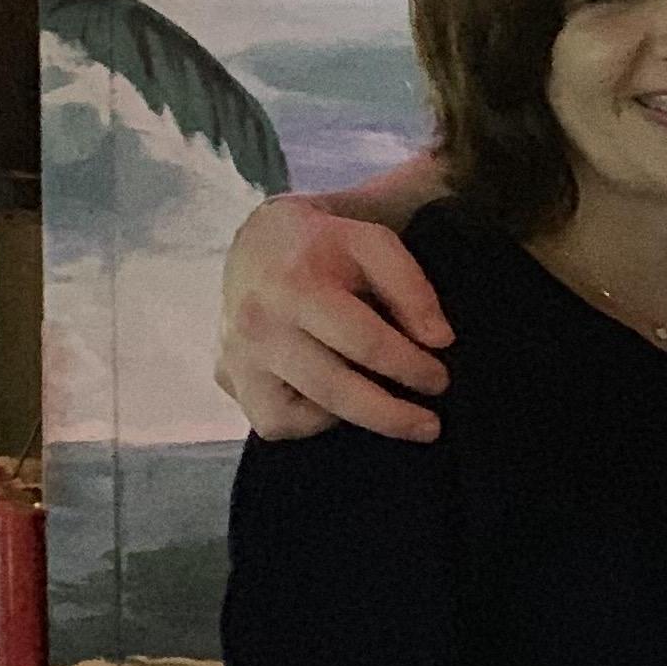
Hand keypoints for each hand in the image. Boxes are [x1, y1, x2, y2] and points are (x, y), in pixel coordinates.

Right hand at [218, 195, 454, 443]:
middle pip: (331, 389)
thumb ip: (411, 288)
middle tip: (430, 426)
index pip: (363, 342)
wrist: (260, 240)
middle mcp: (257, 326)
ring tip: (376, 405)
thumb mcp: (375, 245)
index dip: (410, 367)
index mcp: (295, 286)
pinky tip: (332, 398)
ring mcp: (235, 356)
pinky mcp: (225, 376)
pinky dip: (307, 420)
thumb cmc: (325, 245)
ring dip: (345, 420)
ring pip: (293, 419)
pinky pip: (271, 421)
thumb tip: (439, 341)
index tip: (440, 381)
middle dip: (389, 415)